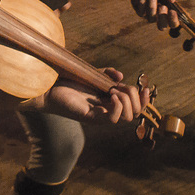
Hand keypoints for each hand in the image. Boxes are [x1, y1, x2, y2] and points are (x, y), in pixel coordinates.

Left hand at [24, 69, 149, 123]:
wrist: (49, 86)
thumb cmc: (69, 81)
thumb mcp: (93, 74)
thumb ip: (107, 74)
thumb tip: (121, 76)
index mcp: (110, 102)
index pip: (135, 106)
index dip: (143, 99)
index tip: (146, 87)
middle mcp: (107, 110)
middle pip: (135, 112)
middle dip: (135, 97)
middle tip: (120, 87)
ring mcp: (100, 115)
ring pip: (127, 117)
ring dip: (127, 102)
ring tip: (114, 91)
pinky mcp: (90, 117)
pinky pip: (112, 120)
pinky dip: (118, 107)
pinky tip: (112, 95)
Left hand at [127, 0, 180, 29]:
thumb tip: (172, 0)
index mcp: (169, 12)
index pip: (173, 23)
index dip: (173, 20)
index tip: (172, 11)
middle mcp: (160, 16)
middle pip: (162, 27)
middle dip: (163, 18)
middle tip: (162, 6)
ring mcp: (149, 15)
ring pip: (151, 19)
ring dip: (152, 8)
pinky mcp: (139, 11)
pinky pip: (141, 12)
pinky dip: (143, 2)